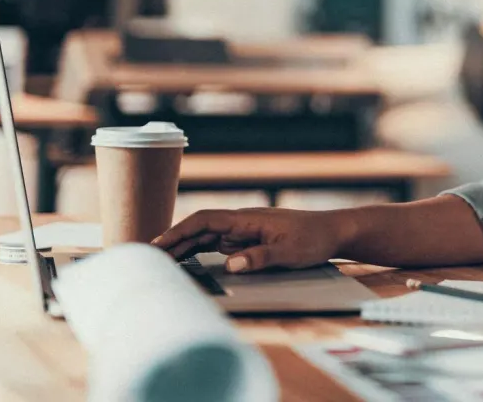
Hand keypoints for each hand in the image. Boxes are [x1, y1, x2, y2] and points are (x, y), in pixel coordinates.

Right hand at [152, 207, 347, 272]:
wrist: (334, 231)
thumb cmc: (314, 238)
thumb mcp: (290, 251)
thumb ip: (260, 257)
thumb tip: (230, 263)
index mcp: (248, 219)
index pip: (206, 220)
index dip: (180, 231)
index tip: (159, 243)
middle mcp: (243, 222)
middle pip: (200, 229)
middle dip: (174, 240)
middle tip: (147, 256)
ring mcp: (246, 231)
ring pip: (207, 237)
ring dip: (185, 247)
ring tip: (161, 261)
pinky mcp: (251, 240)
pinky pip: (220, 244)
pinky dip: (202, 251)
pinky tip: (190, 260)